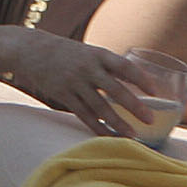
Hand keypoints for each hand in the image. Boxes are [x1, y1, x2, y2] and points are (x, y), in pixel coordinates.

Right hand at [1, 34, 153, 137]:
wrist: (31, 50)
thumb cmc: (66, 52)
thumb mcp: (88, 51)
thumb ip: (107, 65)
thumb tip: (134, 81)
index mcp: (98, 54)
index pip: (124, 66)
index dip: (141, 79)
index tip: (155, 91)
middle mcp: (87, 68)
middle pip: (115, 90)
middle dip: (134, 106)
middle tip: (150, 119)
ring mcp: (74, 82)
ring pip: (100, 107)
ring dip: (117, 123)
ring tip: (133, 135)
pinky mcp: (63, 95)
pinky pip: (83, 115)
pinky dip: (97, 127)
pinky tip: (109, 136)